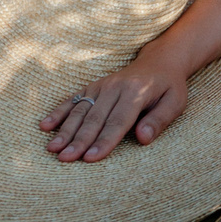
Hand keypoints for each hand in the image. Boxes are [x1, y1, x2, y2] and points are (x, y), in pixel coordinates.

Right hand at [39, 55, 186, 161]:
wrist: (159, 62)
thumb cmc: (169, 88)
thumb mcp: (175, 103)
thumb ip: (159, 120)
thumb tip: (142, 139)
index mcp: (137, 92)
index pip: (118, 121)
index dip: (104, 141)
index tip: (90, 158)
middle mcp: (116, 87)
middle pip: (95, 118)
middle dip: (79, 140)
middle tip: (65, 159)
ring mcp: (102, 85)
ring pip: (81, 110)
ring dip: (65, 130)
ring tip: (53, 149)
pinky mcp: (93, 85)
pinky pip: (73, 99)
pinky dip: (58, 112)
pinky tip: (45, 126)